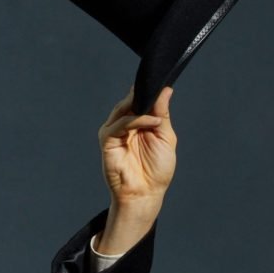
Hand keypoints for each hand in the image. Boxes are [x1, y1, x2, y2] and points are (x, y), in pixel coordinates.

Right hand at [95, 86, 176, 253]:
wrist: (145, 193)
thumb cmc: (156, 169)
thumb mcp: (165, 136)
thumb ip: (162, 113)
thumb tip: (166, 89)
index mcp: (140, 122)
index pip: (142, 99)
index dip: (151, 90)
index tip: (163, 79)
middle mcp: (126, 124)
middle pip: (131, 100)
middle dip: (145, 94)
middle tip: (158, 86)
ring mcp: (115, 131)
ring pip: (124, 109)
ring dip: (142, 106)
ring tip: (158, 111)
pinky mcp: (107, 140)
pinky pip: (119, 124)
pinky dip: (136, 120)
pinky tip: (152, 122)